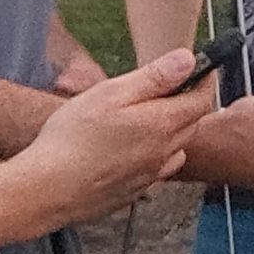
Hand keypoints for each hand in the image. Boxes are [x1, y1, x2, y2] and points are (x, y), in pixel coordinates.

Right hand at [22, 48, 212, 227]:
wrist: (47, 189)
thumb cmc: (73, 138)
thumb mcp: (110, 93)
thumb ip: (154, 78)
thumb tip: (188, 60)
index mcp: (162, 125)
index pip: (202, 100)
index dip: (205, 81)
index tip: (202, 69)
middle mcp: (164, 153)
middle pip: (191, 124)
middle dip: (187, 103)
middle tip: (167, 87)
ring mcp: (151, 177)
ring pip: (175, 149)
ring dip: (171, 131)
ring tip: (147, 119)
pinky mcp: (134, 192)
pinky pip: (157, 170)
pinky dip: (154, 155)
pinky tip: (129, 150)